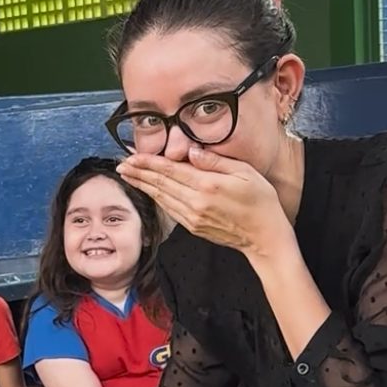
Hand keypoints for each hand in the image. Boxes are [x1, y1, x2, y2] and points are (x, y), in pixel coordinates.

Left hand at [117, 146, 290, 256]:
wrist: (264, 236)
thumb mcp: (244, 172)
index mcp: (207, 186)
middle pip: (160, 184)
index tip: (133, 156)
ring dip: (143, 185)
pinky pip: (170, 209)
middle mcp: (196, 203)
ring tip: (128, 175)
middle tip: (121, 164)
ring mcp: (192, 217)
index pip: (171, 170)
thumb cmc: (260, 200)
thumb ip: (215, 161)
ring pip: (161, 197)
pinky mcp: (193, 227)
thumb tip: (190, 151)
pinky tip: (148, 190)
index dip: (149, 162)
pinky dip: (156, 198)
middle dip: (139, 173)